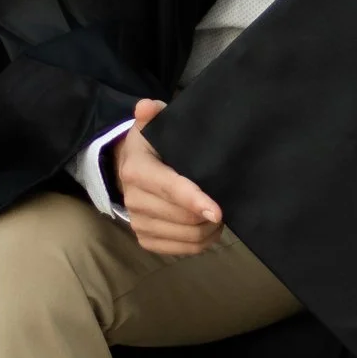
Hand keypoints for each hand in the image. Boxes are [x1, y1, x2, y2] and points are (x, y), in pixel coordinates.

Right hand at [114, 97, 223, 256]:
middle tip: (225, 204)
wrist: (130, 168)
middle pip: (183, 218)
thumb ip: (153, 114)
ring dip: (209, 230)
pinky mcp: (145, 239)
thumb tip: (146, 106)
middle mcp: (133, 199)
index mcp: (137, 170)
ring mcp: (138, 222)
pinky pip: (180, 250)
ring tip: (217, 215)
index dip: (195, 201)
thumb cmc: (153, 145)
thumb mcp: (153, 126)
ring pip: (186, 236)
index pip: (171, 189)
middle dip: (210, 215)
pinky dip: (199, 243)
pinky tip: (207, 228)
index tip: (217, 211)